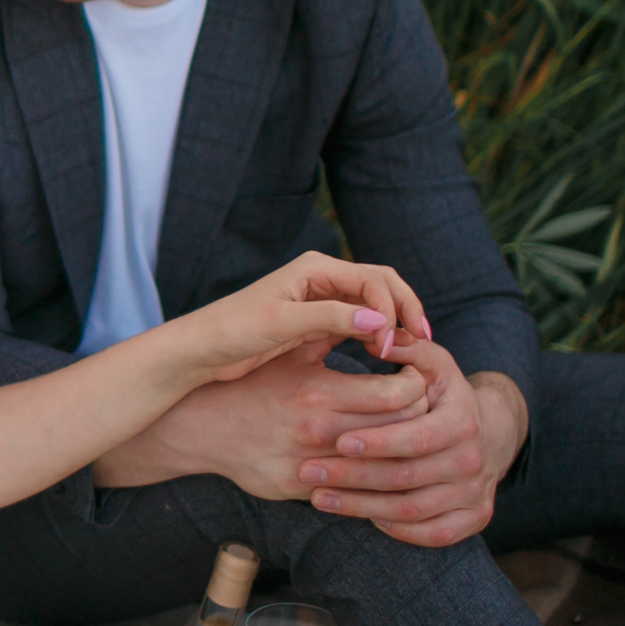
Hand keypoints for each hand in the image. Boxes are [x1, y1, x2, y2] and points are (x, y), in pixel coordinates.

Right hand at [91, 340, 432, 494]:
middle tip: (423, 405)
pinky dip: (372, 477)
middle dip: (419, 417)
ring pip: (382, 466)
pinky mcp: (300, 491)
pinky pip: (353, 490)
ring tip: (406, 433)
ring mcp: (309, 466)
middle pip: (400, 432)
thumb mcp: (291, 351)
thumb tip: (382, 317)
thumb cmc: (253, 382)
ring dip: (401, 449)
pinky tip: (378, 462)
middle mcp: (317, 432)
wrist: (200, 427)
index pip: (398, 395)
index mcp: (319, 393)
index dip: (418, 386)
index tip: (418, 377)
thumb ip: (335, 334)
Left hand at [158, 251, 431, 387]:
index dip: (391, 311)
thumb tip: (378, 320)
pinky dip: (376, 336)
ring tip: (410, 353)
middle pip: (382, 286)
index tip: (390, 347)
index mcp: (315, 268)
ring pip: (373, 305)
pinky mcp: (316, 323)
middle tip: (424, 343)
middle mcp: (321, 278)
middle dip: (405, 311)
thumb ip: (329, 319)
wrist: (199, 351)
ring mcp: (320, 300)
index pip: (374, 280)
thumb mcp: (280, 324)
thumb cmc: (231, 331)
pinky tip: (385, 357)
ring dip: (394, 324)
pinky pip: (358, 324)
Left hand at [298, 338, 526, 546]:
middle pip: (406, 477)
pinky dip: (397, 530)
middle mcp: (472, 460)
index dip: (377, 442)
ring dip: (361, 507)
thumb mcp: (433, 365)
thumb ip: (406, 348)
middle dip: (353, 477)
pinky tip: (362, 516)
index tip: (337, 441)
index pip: (415, 437)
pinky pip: (433, 533)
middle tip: (308, 472)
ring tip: (318, 497)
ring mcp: (475, 493)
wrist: (492, 432)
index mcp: (462, 421)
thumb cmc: (444, 394)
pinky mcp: (475, 518)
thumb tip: (377, 338)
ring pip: (412, 510)